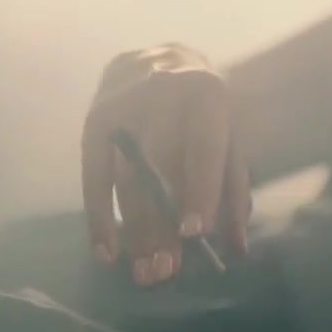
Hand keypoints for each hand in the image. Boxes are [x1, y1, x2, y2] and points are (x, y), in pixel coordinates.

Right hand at [81, 44, 250, 285]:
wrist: (169, 60)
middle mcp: (161, 89)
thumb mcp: (231, 138)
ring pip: (128, 175)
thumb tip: (235, 248)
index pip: (203, 147)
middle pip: (159, 167)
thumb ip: (233, 189)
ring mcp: (122, 100)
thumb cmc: (206, 110)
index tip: (194, 232)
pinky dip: (100, 214)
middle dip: (161, 222)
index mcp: (207, 93)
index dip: (199, 189)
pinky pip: (95, 171)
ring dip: (134, 229)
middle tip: (165, 270)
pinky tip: (106, 250)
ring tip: (143, 271)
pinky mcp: (95, 115)